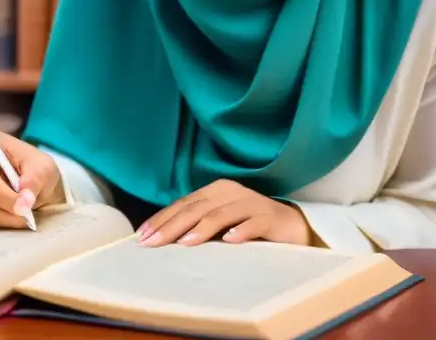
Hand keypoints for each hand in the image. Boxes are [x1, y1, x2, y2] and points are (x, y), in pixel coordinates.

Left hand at [137, 179, 311, 246]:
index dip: (162, 219)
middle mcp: (231, 193)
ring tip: (185, 242)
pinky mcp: (271, 218)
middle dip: (172, 226)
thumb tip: (161, 240)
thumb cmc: (249, 228)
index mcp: (216, 191)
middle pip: (197, 208)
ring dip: (202, 228)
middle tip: (153, 243)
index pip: (183, 204)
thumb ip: (197, 227)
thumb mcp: (220, 225)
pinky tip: (230, 241)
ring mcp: (252, 203)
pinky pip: (254, 223)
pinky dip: (241, 231)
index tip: (142, 237)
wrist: (294, 229)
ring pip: (222, 214)